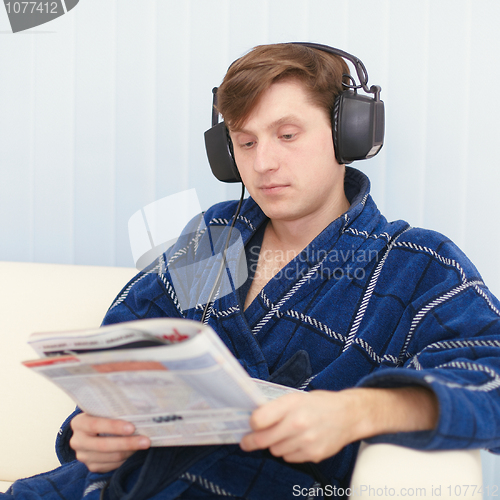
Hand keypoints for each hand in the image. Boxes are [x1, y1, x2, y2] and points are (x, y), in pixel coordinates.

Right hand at [70, 413, 150, 472]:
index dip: (114, 426)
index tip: (132, 427)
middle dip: (127, 443)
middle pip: (103, 445)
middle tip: (146, 440)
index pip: (95, 425)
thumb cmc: (103, 415)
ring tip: (144, 444)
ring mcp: (84, 456)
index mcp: (79, 423)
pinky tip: (135, 451)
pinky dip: (126, 458)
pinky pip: (112, 465)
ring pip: (111, 457)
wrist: (93, 430)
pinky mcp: (92, 466)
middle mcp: (78, 441)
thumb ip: (115, 409)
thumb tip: (141, 406)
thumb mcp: (104, 409)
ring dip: (130, 451)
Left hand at [240, 390, 361, 462]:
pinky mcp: (313, 454)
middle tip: (247, 441)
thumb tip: (254, 421)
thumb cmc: (319, 404)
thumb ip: (275, 408)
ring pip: (275, 450)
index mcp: (291, 404)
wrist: (347, 415)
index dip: (251, 424)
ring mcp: (306, 440)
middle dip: (252, 441)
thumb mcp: (296, 397)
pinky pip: (289, 458)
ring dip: (275, 444)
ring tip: (286, 434)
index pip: (259, 419)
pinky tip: (298, 441)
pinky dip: (289, 451)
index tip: (250, 425)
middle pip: (263, 440)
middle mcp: (298, 422)